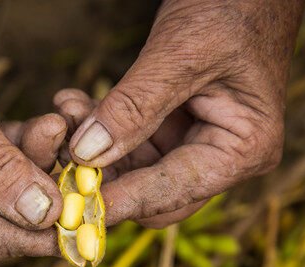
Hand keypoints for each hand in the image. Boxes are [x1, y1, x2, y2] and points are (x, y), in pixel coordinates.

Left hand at [65, 1, 304, 227]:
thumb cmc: (231, 9)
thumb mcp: (181, 53)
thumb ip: (134, 106)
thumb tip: (86, 153)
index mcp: (244, 150)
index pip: (173, 191)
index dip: (123, 200)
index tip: (75, 207)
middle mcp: (222, 158)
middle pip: (152, 194)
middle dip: (105, 176)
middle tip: (60, 157)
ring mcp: (195, 145)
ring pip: (132, 171)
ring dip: (94, 149)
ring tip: (65, 113)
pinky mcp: (173, 130)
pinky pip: (128, 145)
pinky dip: (100, 128)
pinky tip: (74, 105)